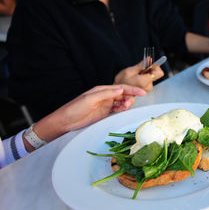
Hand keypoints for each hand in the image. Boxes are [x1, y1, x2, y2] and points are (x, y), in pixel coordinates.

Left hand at [27, 85, 145, 151]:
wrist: (66, 121)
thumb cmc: (74, 108)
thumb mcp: (90, 99)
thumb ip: (106, 94)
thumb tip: (120, 90)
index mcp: (102, 90)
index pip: (121, 88)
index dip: (132, 90)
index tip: (142, 93)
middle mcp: (105, 96)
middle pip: (123, 94)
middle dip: (130, 98)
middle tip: (129, 104)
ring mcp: (106, 105)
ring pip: (122, 102)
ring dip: (126, 104)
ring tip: (125, 108)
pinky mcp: (105, 113)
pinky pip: (117, 110)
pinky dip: (122, 110)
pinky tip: (122, 110)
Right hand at [114, 60, 163, 91]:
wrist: (119, 91)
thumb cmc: (121, 82)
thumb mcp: (129, 71)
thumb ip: (141, 66)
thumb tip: (149, 59)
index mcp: (144, 82)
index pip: (159, 73)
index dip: (156, 66)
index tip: (149, 64)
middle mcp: (148, 86)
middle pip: (156, 73)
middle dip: (149, 69)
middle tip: (140, 69)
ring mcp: (148, 87)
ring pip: (152, 75)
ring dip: (146, 72)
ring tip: (137, 74)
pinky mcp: (147, 87)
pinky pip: (149, 79)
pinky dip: (144, 76)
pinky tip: (137, 77)